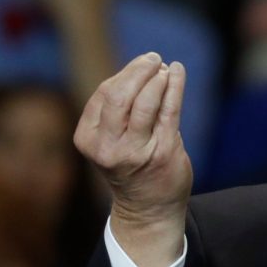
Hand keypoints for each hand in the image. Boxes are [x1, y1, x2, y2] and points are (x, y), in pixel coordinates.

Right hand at [74, 53, 190, 266]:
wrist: (148, 207)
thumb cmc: (130, 165)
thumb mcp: (110, 140)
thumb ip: (117, 109)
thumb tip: (140, 67)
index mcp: (88, 139)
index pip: (104, 95)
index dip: (124, 75)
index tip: (141, 65)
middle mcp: (109, 146)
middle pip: (120, 95)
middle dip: (138, 70)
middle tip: (153, 59)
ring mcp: (136, 151)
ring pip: (145, 101)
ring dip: (158, 79)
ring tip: (166, 70)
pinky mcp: (164, 152)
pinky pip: (169, 110)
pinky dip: (175, 87)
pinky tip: (177, 72)